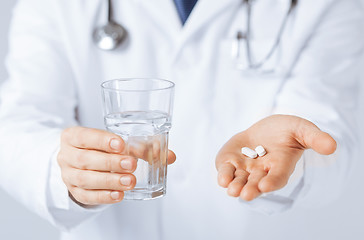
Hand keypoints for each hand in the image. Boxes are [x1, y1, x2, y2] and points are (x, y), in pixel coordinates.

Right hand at [57, 126, 175, 205]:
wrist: (80, 162)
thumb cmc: (100, 148)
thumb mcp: (114, 143)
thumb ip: (141, 147)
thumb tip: (170, 156)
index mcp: (73, 137)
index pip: (84, 136)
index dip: (101, 140)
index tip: (121, 144)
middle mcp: (66, 155)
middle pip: (85, 159)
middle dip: (110, 162)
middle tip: (131, 165)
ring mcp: (68, 175)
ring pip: (86, 179)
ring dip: (109, 181)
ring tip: (130, 181)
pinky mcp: (75, 192)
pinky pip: (87, 196)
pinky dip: (104, 196)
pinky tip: (119, 195)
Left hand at [215, 115, 335, 200]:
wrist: (265, 129)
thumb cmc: (286, 130)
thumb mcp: (301, 129)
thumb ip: (314, 137)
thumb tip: (332, 146)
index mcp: (280, 166)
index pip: (277, 177)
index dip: (272, 181)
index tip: (266, 185)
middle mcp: (261, 172)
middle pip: (256, 183)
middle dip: (251, 189)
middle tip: (246, 194)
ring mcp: (244, 169)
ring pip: (239, 180)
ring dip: (235, 186)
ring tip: (232, 190)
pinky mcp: (230, 163)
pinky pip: (226, 171)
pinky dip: (224, 174)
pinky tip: (222, 178)